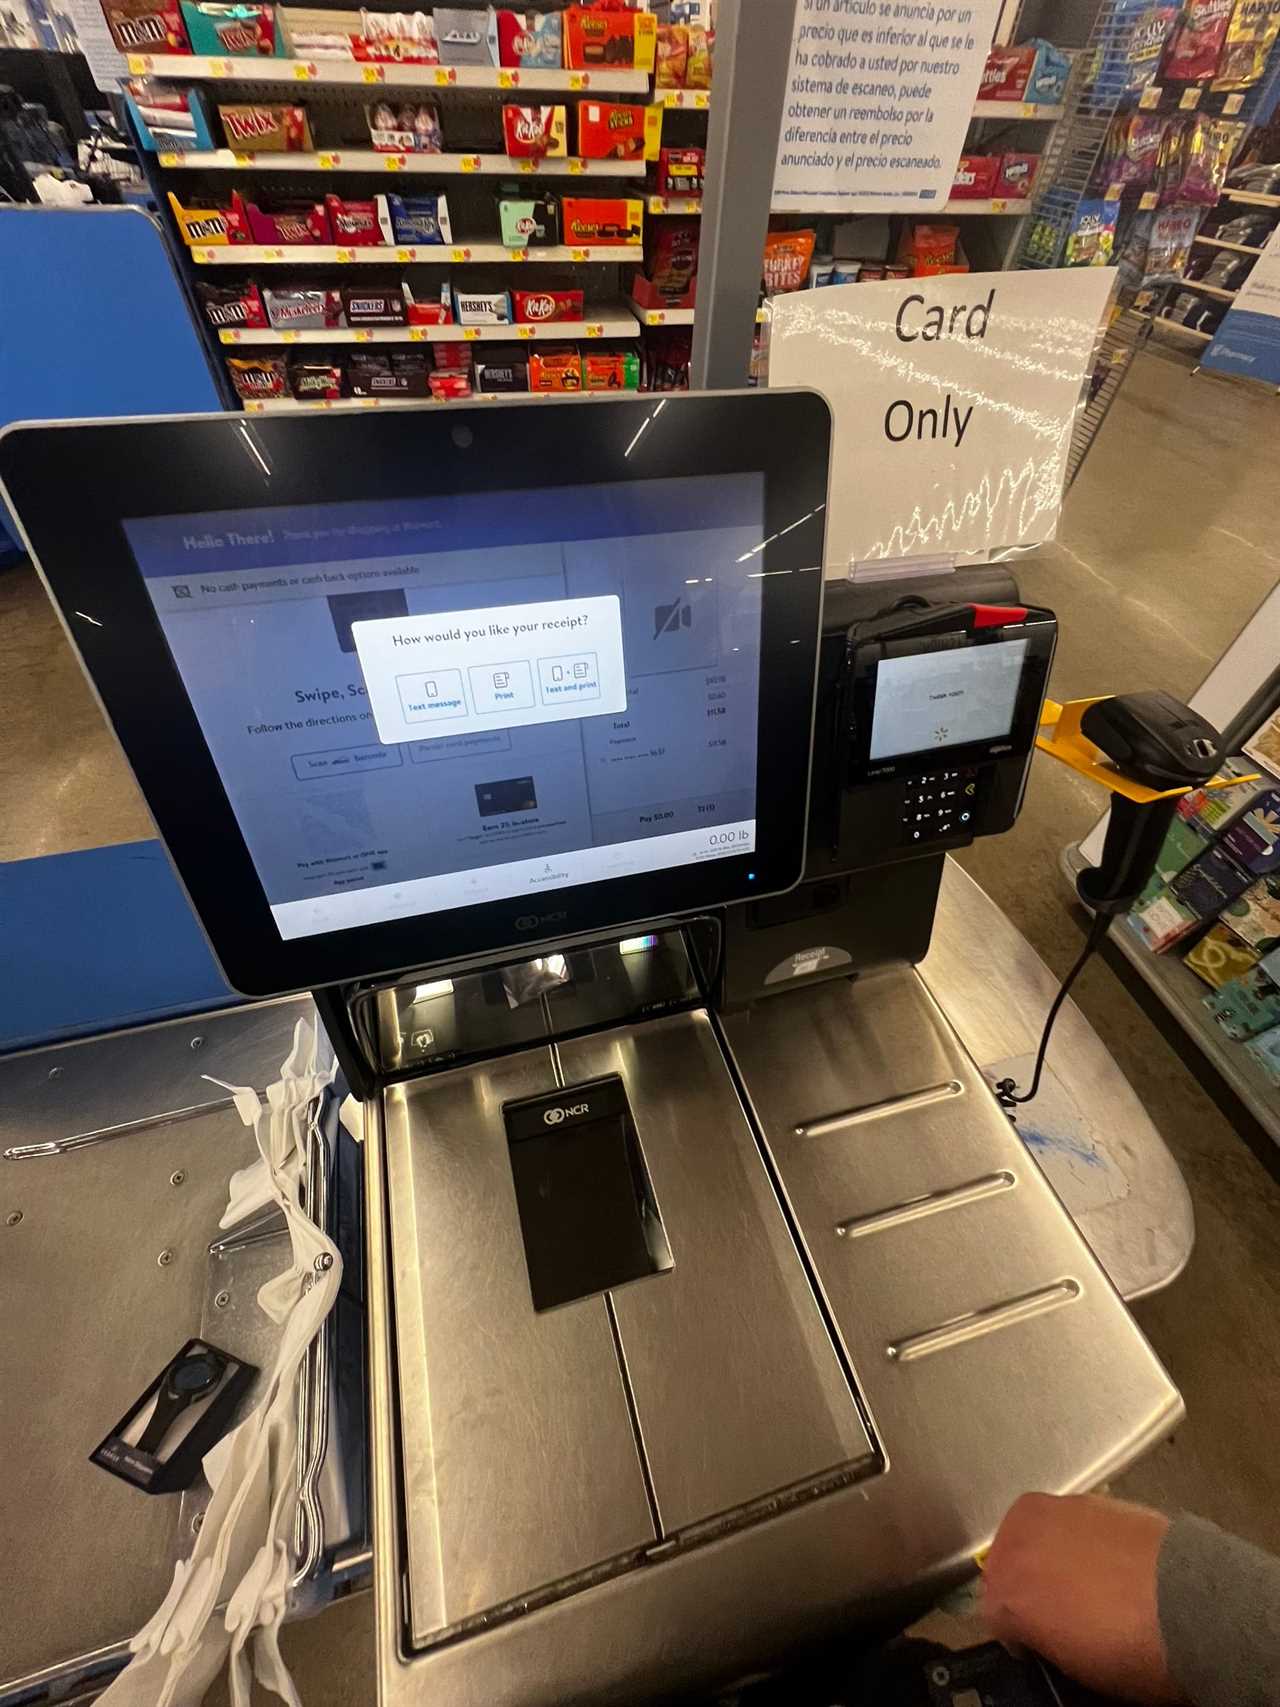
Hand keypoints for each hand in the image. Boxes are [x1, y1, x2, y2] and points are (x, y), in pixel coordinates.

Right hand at [981, 1492, 1181, 1703]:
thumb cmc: (1130, 1646)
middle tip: (1062, 1611)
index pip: (992, 1614)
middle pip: (1007, 1562)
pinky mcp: (1090, 1496)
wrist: (1189, 1603)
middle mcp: (1018, 1539)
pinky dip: (1082, 1537)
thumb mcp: (1072, 1663)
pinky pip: (1072, 1521)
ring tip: (1091, 1583)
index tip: (1041, 1643)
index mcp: (1006, 1590)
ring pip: (1037, 1535)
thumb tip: (1043, 1629)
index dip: (1019, 1632)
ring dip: (1052, 1553)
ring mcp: (1053, 1510)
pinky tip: (1113, 1562)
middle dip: (1028, 1582)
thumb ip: (1040, 1635)